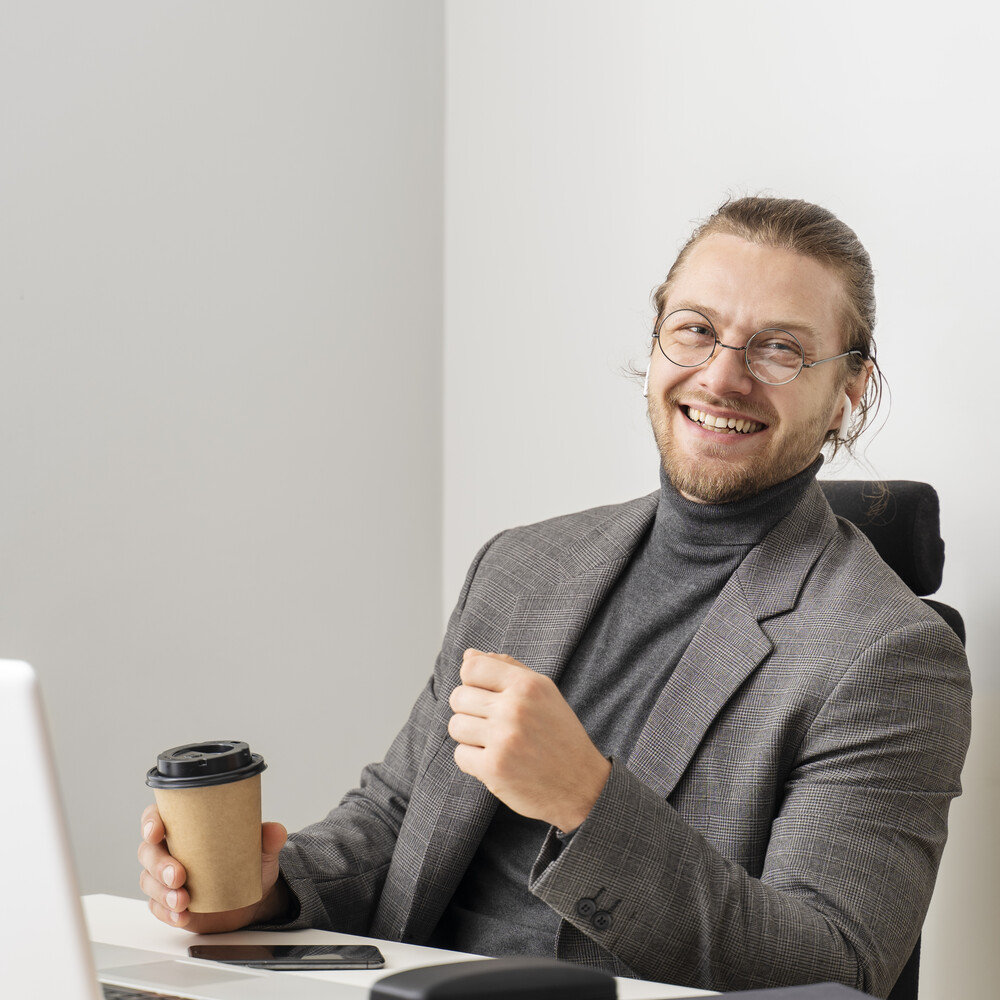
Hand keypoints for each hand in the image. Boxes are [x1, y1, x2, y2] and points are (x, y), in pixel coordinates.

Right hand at [138, 805, 288, 932]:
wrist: (254, 897)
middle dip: (159, 865)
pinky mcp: (169, 903)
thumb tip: (276, 831)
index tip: (156, 832)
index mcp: (186, 826)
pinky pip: (158, 908)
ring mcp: (167, 878)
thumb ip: (267, 838)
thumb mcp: (260, 848)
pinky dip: (168, 913)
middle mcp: (171, 850)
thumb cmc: (248, 862)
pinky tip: (182, 915)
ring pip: (149, 881)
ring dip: (162, 893)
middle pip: (149, 853)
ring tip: (183, 900)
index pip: (157, 817)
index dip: (151, 822)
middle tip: (179, 875)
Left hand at [448, 649, 611, 832]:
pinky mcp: (494, 769)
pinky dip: (473, 761)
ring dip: (470, 736)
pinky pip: (460, 755)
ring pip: (456, 726)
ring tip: (494, 742)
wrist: (583, 786)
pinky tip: (496, 761)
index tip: (485, 695)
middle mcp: (515, 708)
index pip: (472, 667)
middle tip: (493, 724)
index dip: (471, 681)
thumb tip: (468, 655)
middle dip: (470, 710)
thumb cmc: (560, 735)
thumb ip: (506, 668)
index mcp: (528, 685)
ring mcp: (503, 739)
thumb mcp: (543, 692)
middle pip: (458, 697)